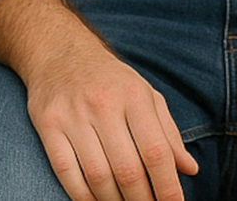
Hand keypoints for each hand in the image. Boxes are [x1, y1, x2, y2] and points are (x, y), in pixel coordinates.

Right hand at [0, 0, 198, 200]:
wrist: (59, 50)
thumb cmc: (110, 80)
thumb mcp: (145, 95)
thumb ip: (167, 132)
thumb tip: (189, 169)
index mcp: (135, 96)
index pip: (156, 151)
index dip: (168, 186)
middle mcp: (104, 104)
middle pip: (128, 169)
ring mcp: (73, 115)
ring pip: (98, 176)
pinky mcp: (48, 124)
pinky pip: (66, 172)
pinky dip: (83, 196)